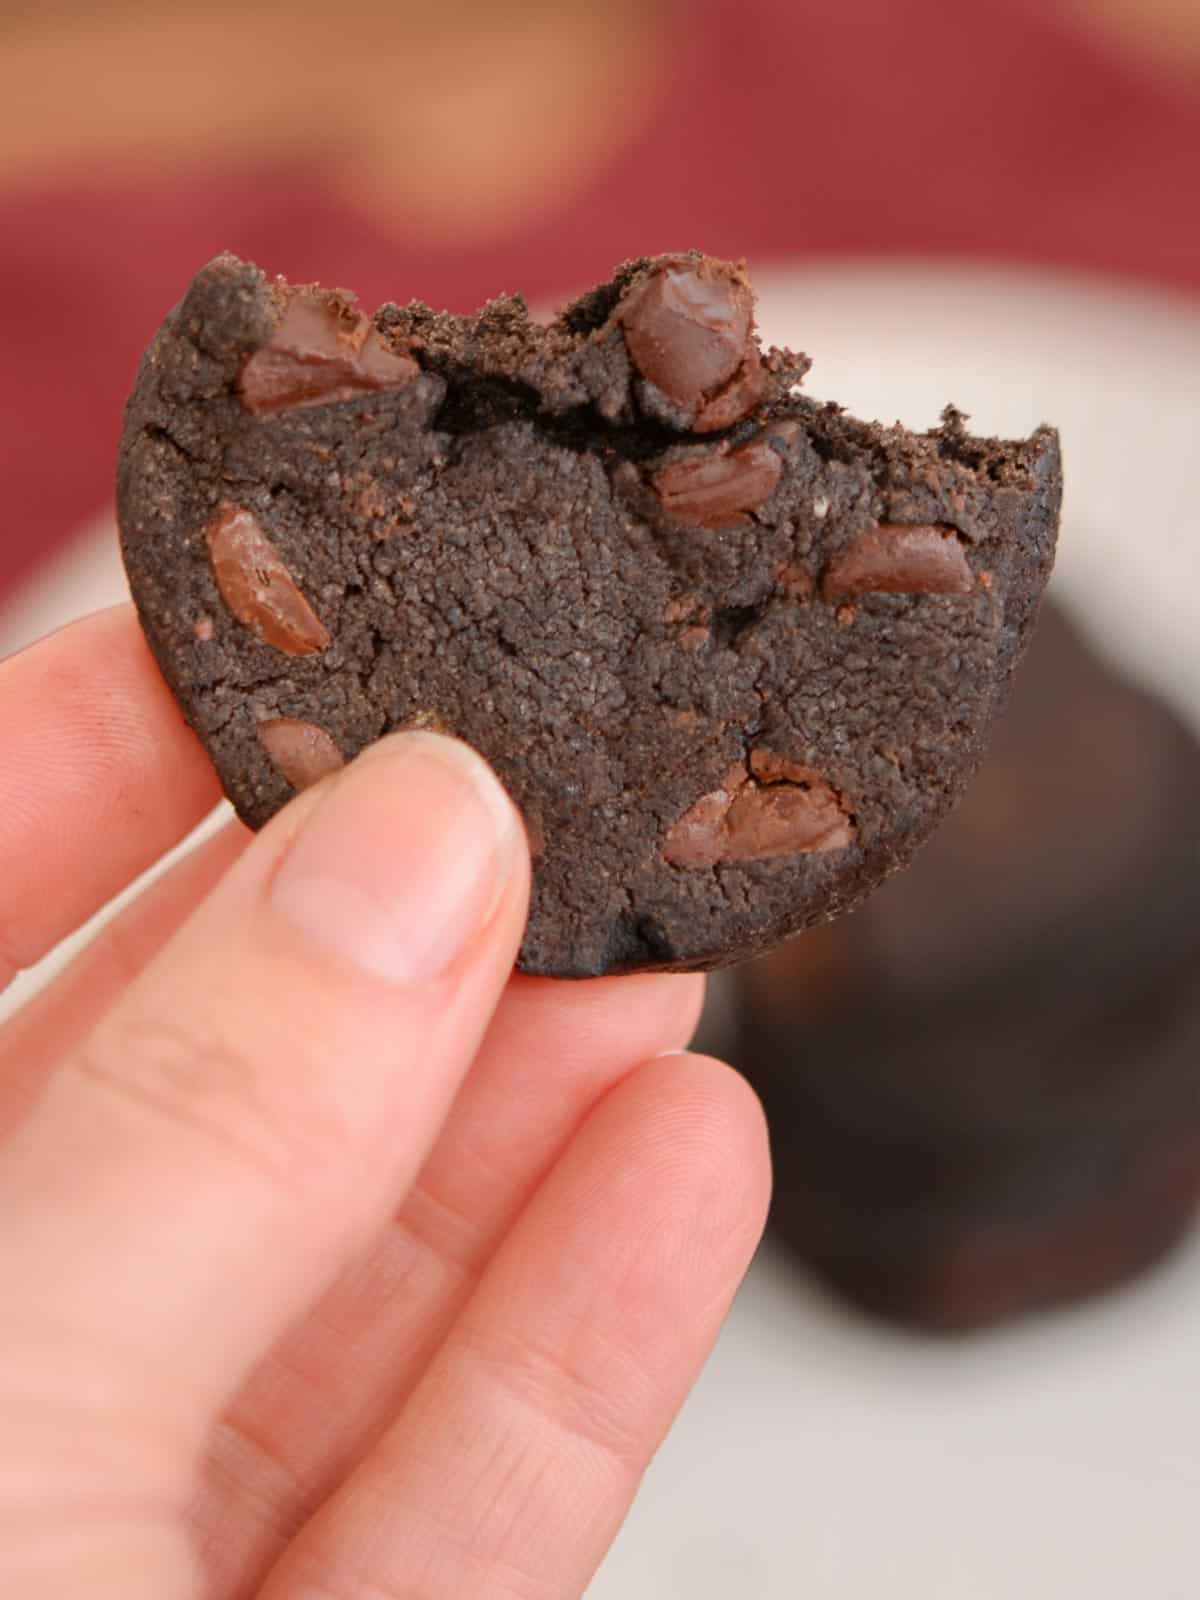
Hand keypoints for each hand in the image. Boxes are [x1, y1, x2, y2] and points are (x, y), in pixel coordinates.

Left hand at [0, 607, 769, 1599]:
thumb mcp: (2, 1431)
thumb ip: (195, 1142)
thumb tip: (410, 850)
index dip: (73, 765)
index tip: (252, 639)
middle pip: (188, 1110)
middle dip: (371, 939)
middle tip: (517, 786)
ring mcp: (140, 1560)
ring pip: (343, 1303)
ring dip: (520, 1118)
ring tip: (651, 948)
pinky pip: (453, 1505)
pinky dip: (577, 1344)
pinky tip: (683, 1169)